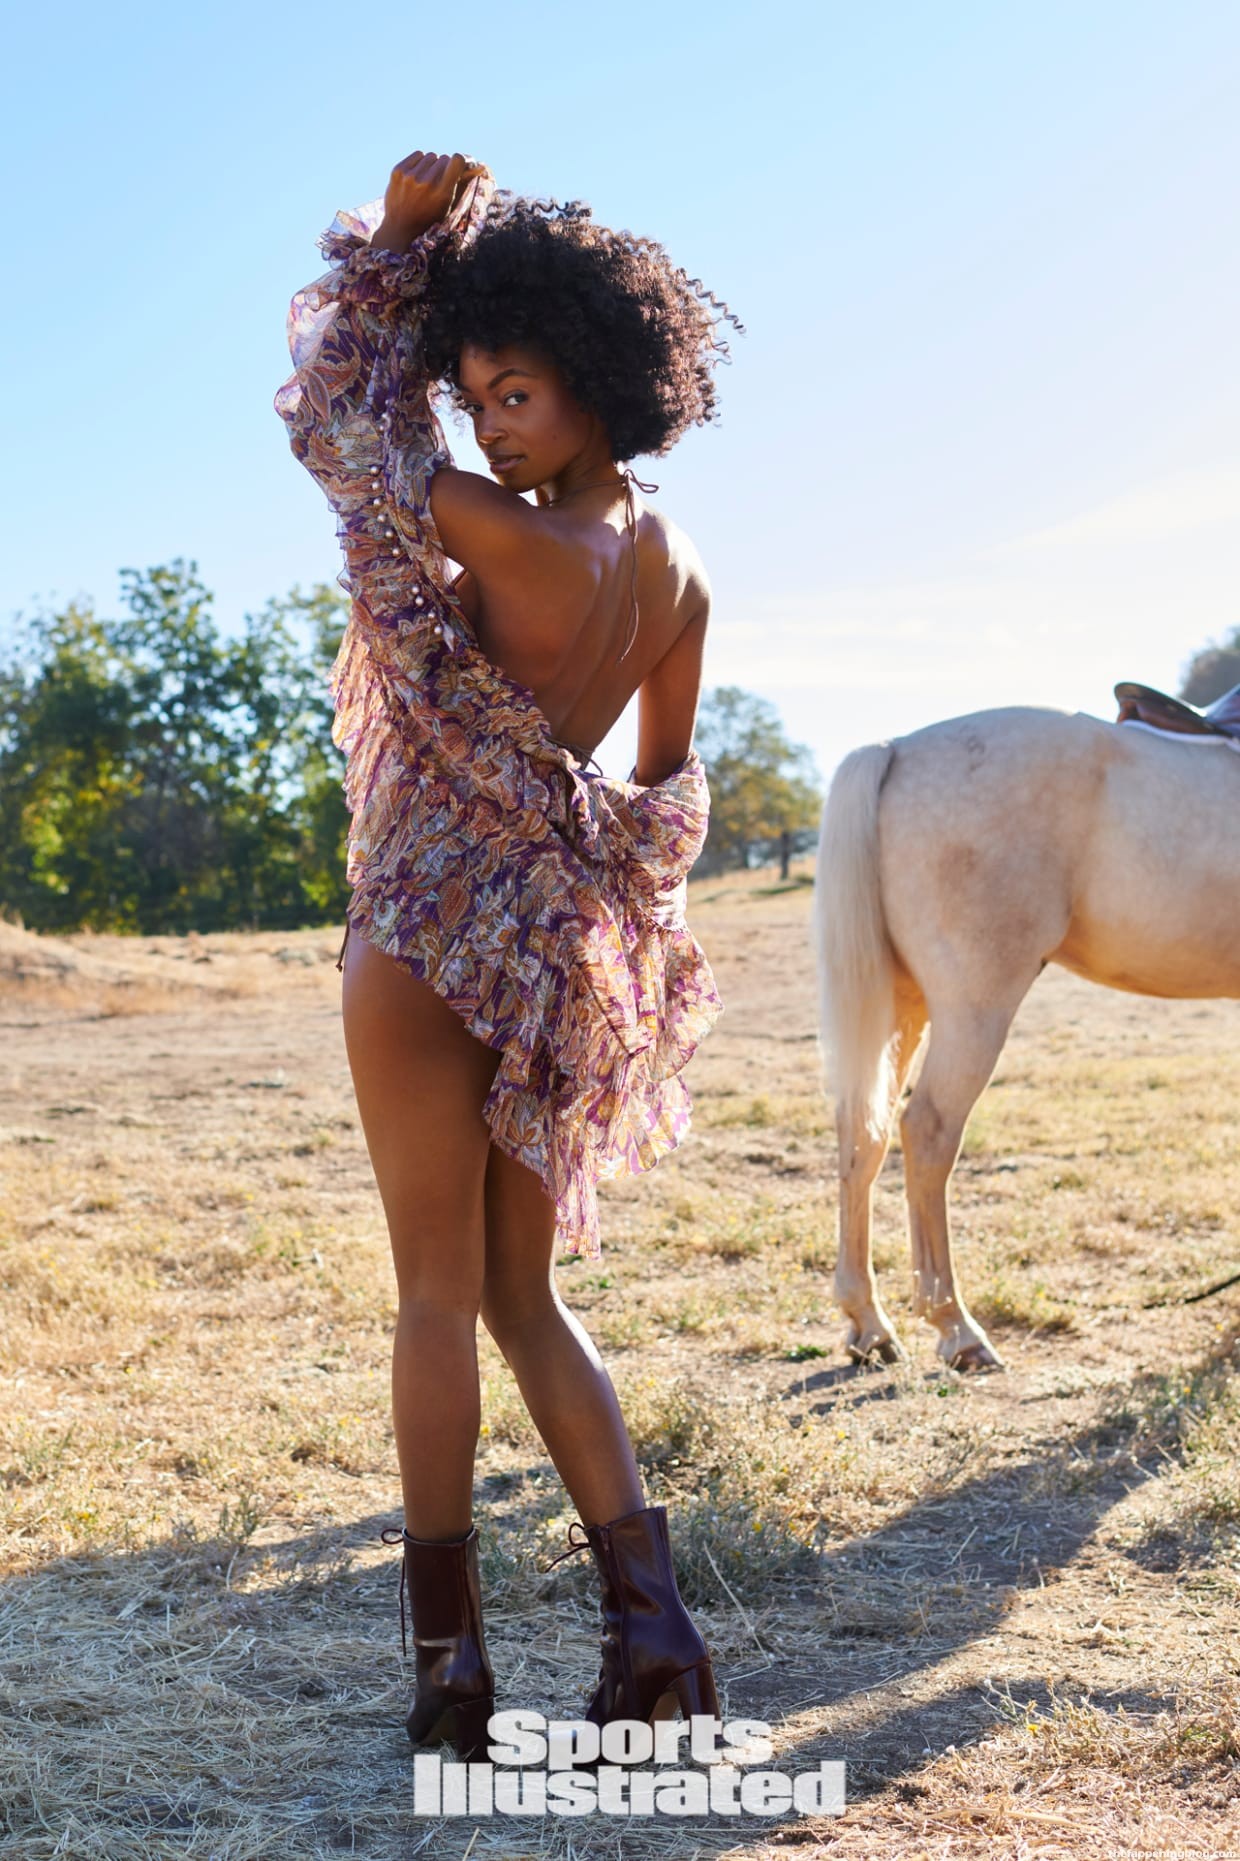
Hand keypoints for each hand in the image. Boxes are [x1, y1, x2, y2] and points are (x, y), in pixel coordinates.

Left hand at [373, 150, 487, 249]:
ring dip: (431, 165)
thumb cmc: (430, 217)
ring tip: (426, 181)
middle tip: (438, 182)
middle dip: (444, 168)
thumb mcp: (448, 205)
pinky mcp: (398, 171)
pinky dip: (419, 162)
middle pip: (444, 158)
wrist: (400, 227)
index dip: (459, 161)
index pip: (457, 159)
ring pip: (431, 156)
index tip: (457, 167)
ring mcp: (411, 176)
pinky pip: (418, 155)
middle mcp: (427, 182)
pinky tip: (416, 176)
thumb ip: (462, 184)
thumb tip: (480, 166)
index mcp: (442, 193)